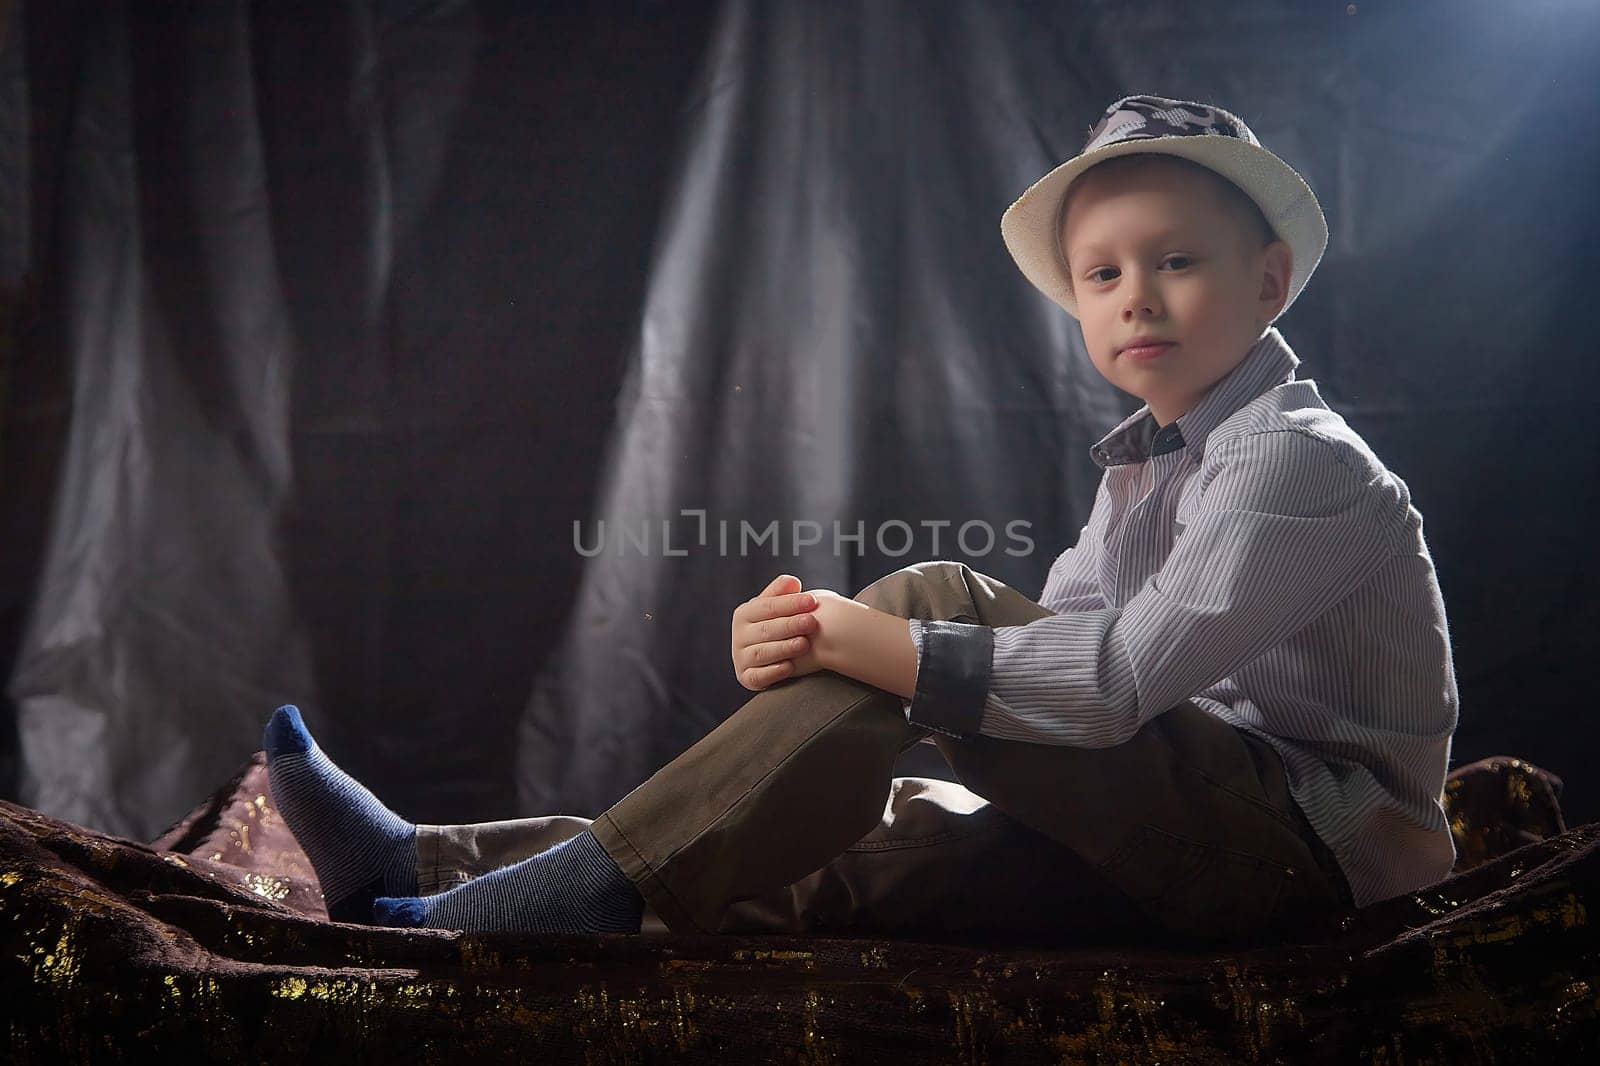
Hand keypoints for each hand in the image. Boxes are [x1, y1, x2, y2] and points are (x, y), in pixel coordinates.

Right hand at [730, 574, 819, 690]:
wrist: (775, 653)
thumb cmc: (780, 624)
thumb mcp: (779, 606)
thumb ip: (783, 593)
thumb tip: (792, 582)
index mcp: (744, 614)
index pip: (767, 606)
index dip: (790, 603)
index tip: (812, 601)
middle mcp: (739, 636)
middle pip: (765, 630)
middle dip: (789, 625)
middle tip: (812, 622)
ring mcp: (741, 658)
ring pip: (762, 653)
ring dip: (783, 648)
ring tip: (804, 644)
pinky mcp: (747, 678)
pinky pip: (758, 676)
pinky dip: (773, 672)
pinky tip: (790, 667)